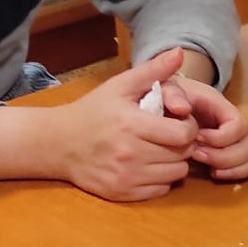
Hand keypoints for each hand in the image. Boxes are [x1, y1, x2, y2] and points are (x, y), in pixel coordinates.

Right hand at [0, 47, 198, 200]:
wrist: (58, 143)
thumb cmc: (93, 111)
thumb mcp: (120, 86)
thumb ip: (152, 71)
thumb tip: (180, 52)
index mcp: (132, 124)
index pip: (183, 134)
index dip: (188, 126)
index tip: (179, 120)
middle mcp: (130, 154)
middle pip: (183, 154)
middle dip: (183, 143)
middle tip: (171, 135)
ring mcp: (126, 177)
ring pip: (176, 174)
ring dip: (175, 162)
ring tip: (161, 149)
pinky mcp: (122, 194)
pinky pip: (161, 191)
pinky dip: (161, 179)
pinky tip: (149, 165)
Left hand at [161, 71, 247, 181]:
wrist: (172, 103)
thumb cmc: (171, 98)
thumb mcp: (167, 91)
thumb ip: (172, 96)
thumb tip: (182, 109)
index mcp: (223, 106)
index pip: (239, 124)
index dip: (221, 138)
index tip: (196, 139)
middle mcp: (237, 123)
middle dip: (225, 157)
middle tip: (197, 155)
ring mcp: (239, 138)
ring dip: (234, 168)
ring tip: (208, 168)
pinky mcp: (236, 151)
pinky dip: (238, 173)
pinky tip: (214, 173)